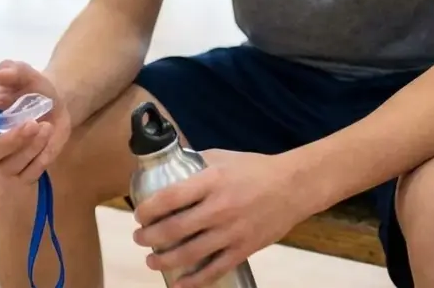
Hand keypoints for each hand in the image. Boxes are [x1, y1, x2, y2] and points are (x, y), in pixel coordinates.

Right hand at [0, 60, 71, 184]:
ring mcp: (4, 161)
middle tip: (32, 123)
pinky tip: (49, 138)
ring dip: (30, 147)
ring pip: (9, 165)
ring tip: (47, 126)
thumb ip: (13, 70)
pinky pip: (29, 174)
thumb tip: (1, 74)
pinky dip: (41, 157)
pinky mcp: (24, 172)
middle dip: (10, 140)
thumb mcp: (26, 74)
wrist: (58, 103)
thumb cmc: (32, 89)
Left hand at [131, 150, 307, 287]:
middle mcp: (219, 208)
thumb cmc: (256, 169)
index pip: (170, 197)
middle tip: (140, 238)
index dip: (148, 209)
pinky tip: (179, 282)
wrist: (294, 186)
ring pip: (190, 254)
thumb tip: (170, 171)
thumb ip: (196, 166)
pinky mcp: (244, 249)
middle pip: (174, 229)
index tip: (139, 214)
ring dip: (164, 260)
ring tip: (151, 260)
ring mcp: (232, 232)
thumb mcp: (223, 158)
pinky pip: (214, 270)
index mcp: (212, 181)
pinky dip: (194, 281)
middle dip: (149, 237)